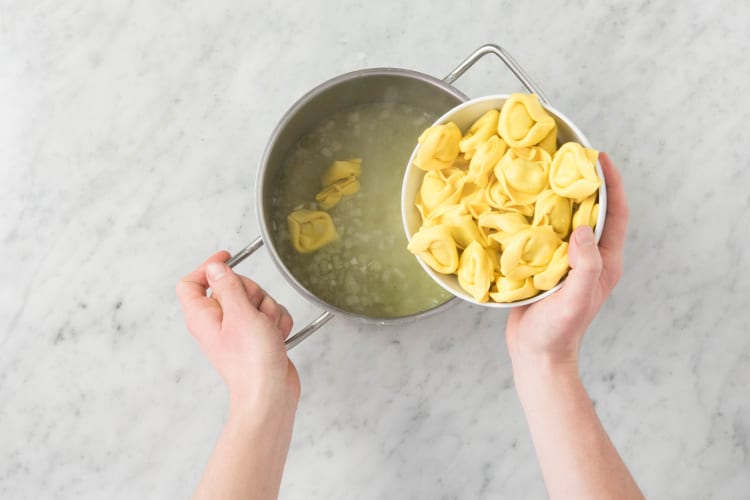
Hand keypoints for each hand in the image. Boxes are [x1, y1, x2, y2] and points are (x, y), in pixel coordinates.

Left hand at [176, 251, 299, 414]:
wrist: (270, 393)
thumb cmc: (252, 361)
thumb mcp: (239, 314)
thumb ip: (227, 285)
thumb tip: (216, 266)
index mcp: (203, 316)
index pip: (192, 282)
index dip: (208, 267)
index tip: (227, 258)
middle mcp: (218, 322)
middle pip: (232, 286)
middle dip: (252, 293)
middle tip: (254, 310)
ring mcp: (239, 330)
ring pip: (256, 300)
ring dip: (268, 310)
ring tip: (267, 330)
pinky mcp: (257, 336)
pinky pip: (270, 315)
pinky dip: (277, 323)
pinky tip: (277, 337)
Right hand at [505, 152, 628, 369]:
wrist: (536, 355)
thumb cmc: (558, 332)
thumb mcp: (576, 300)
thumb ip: (585, 266)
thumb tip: (582, 229)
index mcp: (604, 262)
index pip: (615, 215)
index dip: (612, 185)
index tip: (599, 158)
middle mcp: (589, 257)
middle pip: (593, 211)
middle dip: (585, 183)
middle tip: (568, 159)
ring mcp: (567, 261)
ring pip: (568, 220)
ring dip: (559, 197)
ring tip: (543, 175)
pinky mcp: (546, 266)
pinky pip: (545, 234)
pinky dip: (537, 217)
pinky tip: (521, 206)